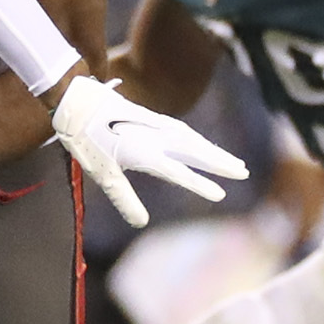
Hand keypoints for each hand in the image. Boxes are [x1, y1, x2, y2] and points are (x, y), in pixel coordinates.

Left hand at [51, 75, 248, 227]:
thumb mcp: (102, 174)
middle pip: (195, 152)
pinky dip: (199, 140)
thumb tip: (141, 223)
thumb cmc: (87, 139)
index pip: (178, 172)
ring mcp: (156, 126)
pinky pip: (184, 131)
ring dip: (214, 151)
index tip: (220, 194)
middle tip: (244, 173)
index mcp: (144, 152)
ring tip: (233, 163)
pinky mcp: (154, 119)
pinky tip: (204, 145)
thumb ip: (124, 199)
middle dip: (220, 163)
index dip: (199, 184)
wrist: (79, 101)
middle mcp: (155, 138)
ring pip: (192, 140)